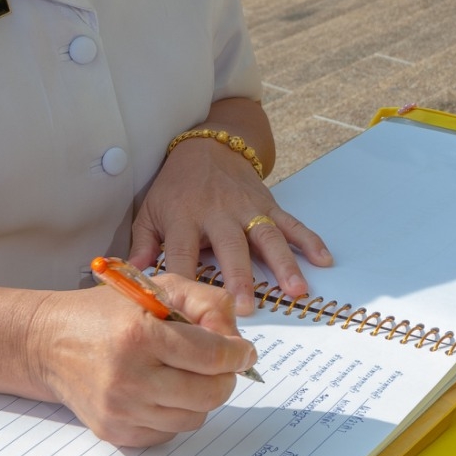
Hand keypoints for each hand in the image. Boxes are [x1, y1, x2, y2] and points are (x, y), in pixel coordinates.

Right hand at [25, 274, 252, 446]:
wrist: (48, 343)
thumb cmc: (105, 312)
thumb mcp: (156, 288)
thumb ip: (205, 302)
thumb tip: (236, 339)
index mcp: (139, 336)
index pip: (211, 356)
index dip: (237, 354)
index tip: (244, 351)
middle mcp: (129, 378)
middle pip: (209, 394)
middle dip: (225, 378)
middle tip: (221, 365)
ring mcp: (121, 411)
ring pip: (194, 418)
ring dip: (201, 397)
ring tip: (188, 375)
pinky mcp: (115, 433)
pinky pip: (169, 433)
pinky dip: (176, 414)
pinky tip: (162, 391)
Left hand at [129, 135, 330, 314]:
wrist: (207, 145)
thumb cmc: (175, 186)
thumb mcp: (150, 210)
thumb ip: (142, 244)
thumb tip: (131, 275)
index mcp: (184, 217)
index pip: (182, 254)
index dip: (185, 281)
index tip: (190, 310)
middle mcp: (217, 213)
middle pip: (230, 247)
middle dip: (239, 278)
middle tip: (246, 308)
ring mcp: (246, 208)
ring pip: (267, 237)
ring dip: (283, 264)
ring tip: (295, 291)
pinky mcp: (268, 203)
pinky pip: (291, 223)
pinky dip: (309, 239)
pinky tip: (324, 259)